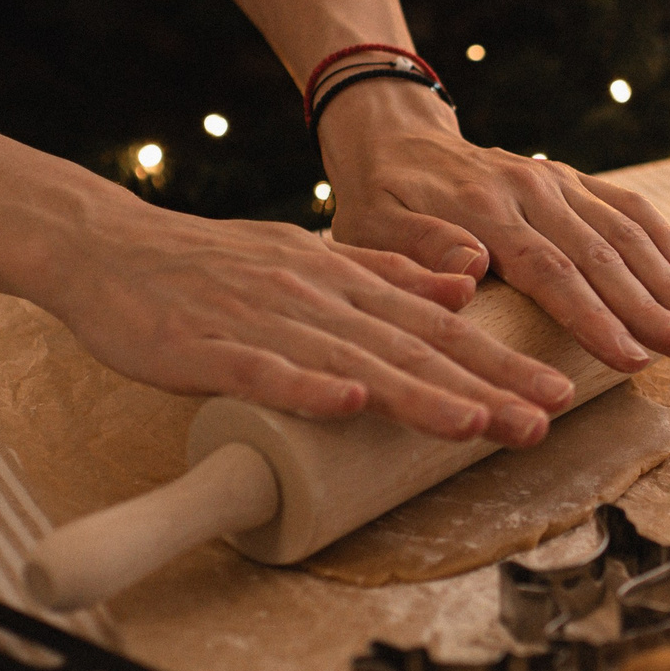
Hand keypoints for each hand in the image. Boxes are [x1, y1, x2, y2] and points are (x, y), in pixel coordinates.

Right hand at [34, 188, 573, 445]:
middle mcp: (317, 295)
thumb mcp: (311, 257)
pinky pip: (263, 371)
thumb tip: (466, 284)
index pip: (437, 327)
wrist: (112, 248)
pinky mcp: (208, 347)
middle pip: (412, 347)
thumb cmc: (213, 265)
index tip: (558, 392)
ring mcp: (264, 320)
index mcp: (343, 278)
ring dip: (415, 393)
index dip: (499, 360)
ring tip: (475, 422)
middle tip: (545, 420)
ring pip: (352, 361)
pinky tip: (347, 405)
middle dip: (483, 386)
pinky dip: (306, 387)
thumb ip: (386, 273)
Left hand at [313, 83, 669, 372]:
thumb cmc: (378, 203)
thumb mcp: (370, 232)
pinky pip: (622, 204)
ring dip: (668, 281)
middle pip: (601, 255)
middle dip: (652, 308)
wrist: (394, 139)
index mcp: (481, 210)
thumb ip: (416, 250)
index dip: (593, 318)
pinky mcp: (567, 175)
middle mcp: (527, 188)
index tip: (631, 359)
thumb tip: (469, 269)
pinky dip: (660, 236)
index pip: (549, 271)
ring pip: (622, 231)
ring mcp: (552, 178)